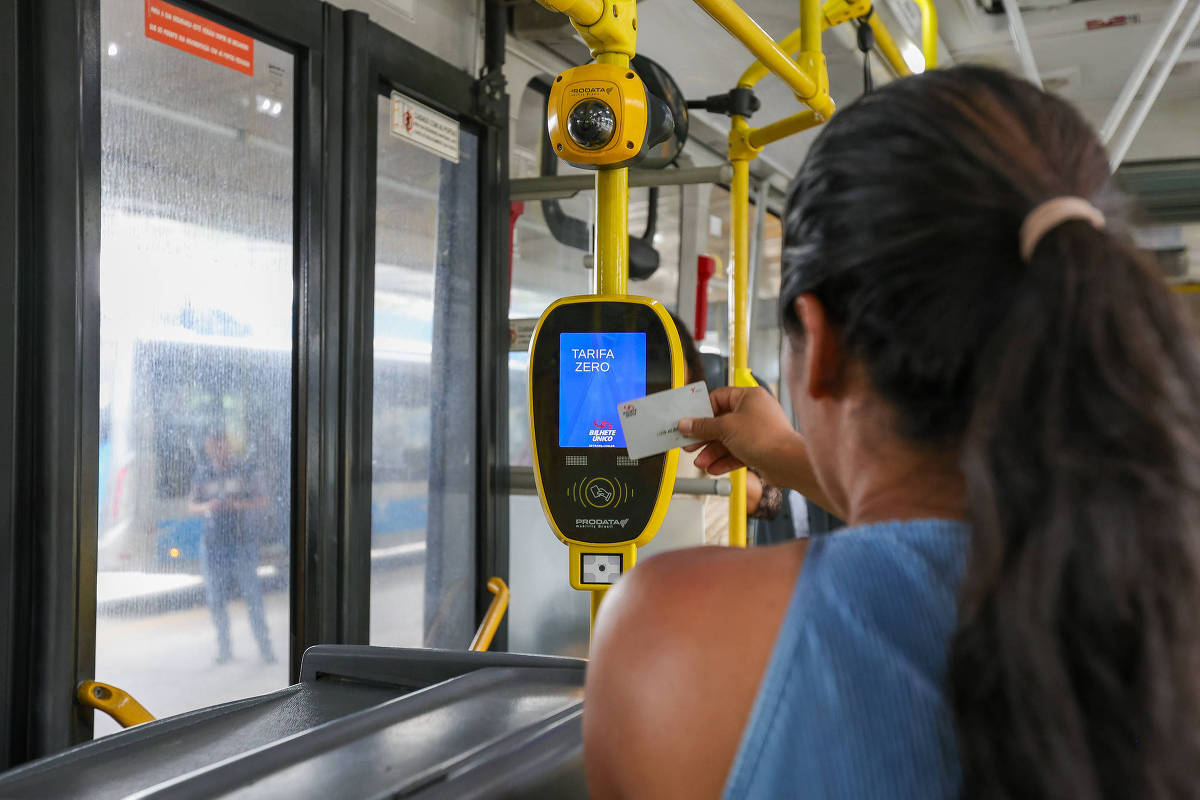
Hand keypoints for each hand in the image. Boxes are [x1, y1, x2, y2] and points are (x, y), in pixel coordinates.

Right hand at [679, 386, 828, 511]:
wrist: (786, 462)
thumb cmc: (764, 437)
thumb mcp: (725, 428)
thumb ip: (702, 426)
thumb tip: (687, 424)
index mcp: (748, 396)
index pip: (718, 398)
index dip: (702, 411)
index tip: (689, 421)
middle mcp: (754, 411)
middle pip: (721, 422)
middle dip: (705, 436)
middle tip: (690, 444)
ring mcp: (757, 431)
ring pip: (728, 440)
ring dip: (712, 452)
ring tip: (701, 462)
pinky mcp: (759, 448)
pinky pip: (737, 452)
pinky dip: (724, 460)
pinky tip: (713, 468)